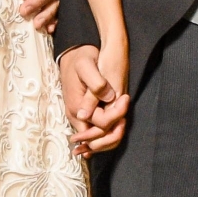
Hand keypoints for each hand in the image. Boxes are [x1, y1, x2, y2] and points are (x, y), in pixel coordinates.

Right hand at [56, 39, 130, 154]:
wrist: (73, 56)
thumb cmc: (80, 59)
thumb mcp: (86, 65)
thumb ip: (96, 83)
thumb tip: (107, 98)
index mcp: (77, 106)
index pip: (101, 125)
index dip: (116, 115)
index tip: (125, 98)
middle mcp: (76, 116)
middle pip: (96, 140)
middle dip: (113, 135)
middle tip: (124, 120)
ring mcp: (79, 117)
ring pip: (95, 140)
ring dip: (110, 137)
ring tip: (122, 122)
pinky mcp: (84, 114)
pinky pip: (94, 132)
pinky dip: (105, 135)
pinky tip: (116, 126)